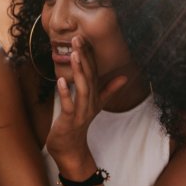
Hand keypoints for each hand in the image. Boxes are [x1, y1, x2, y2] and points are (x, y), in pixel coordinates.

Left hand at [46, 37, 126, 170]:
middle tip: (78, 38)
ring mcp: (81, 112)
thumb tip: (124, 76)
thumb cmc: (79, 124)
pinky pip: (69, 107)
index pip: (93, 72)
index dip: (89, 54)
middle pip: (89, 77)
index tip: (83, 37)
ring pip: (83, 89)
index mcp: (94, 96)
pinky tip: (60, 81)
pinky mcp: (70, 121)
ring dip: (79, 71)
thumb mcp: (96, 104)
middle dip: (84, 57)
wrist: (71, 149)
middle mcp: (90, 102)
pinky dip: (66, 94)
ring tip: (75, 54)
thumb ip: (109, 90)